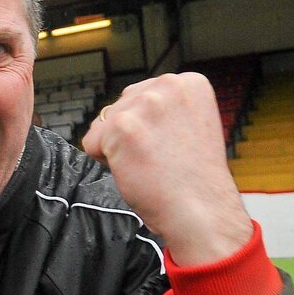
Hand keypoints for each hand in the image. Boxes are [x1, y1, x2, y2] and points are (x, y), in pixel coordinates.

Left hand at [82, 73, 252, 266]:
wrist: (202, 211)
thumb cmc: (193, 180)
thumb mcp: (188, 126)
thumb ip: (162, 110)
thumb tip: (121, 110)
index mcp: (189, 83)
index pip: (142, 96)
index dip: (148, 127)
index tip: (171, 146)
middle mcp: (168, 85)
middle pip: (121, 107)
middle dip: (130, 135)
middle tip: (158, 159)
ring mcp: (145, 104)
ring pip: (105, 125)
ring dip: (117, 148)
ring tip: (148, 165)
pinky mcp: (122, 126)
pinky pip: (91, 142)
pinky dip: (105, 161)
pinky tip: (134, 170)